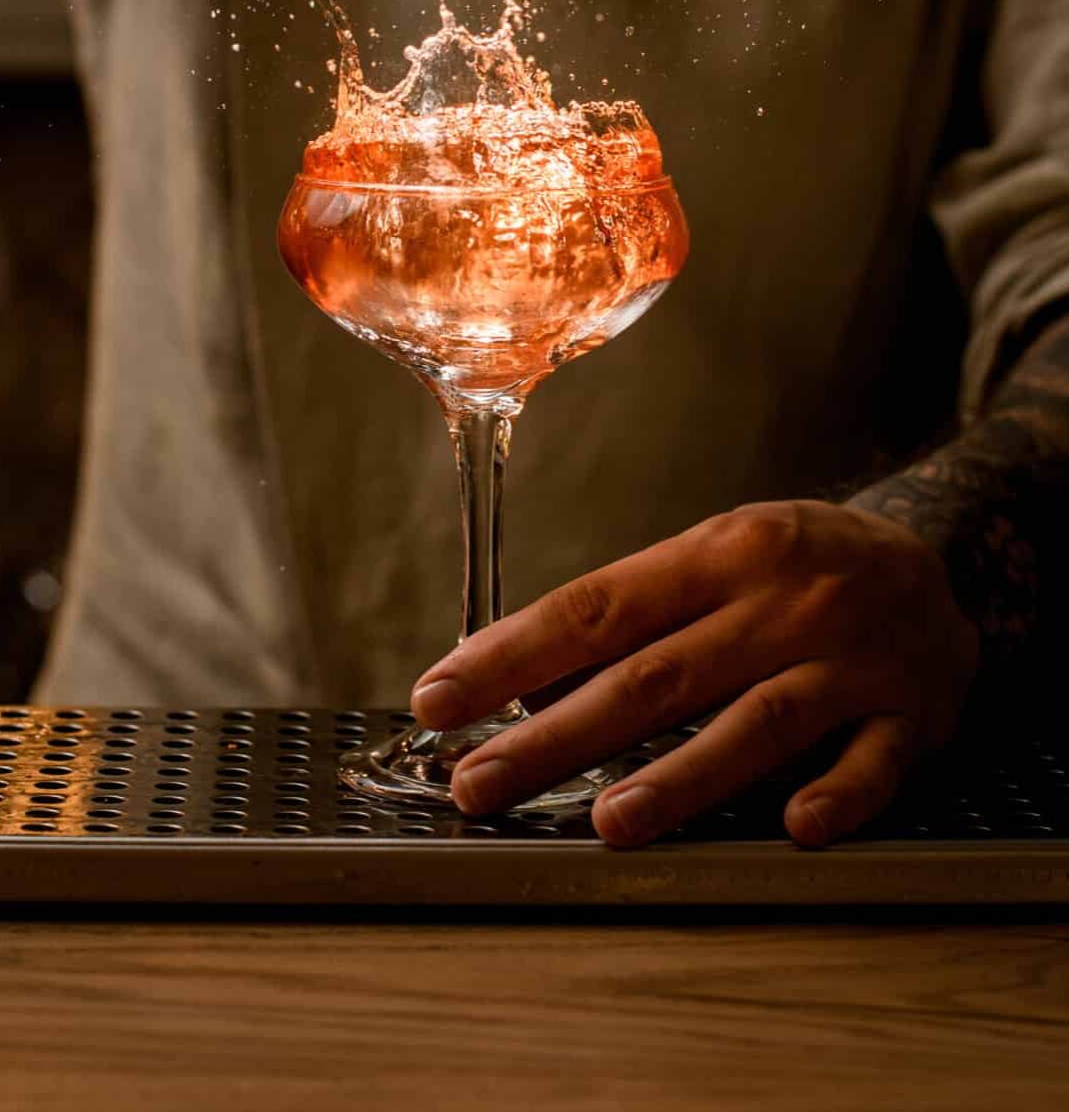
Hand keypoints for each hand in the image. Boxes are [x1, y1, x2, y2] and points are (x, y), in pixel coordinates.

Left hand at [410, 500, 980, 847]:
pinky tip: (795, 828)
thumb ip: (637, 615)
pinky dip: (837, 794)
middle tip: (479, 784)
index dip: (513, 656)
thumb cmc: (794, 567)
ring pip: (757, 720)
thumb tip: (525, 682)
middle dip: (558, 735)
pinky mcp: (911, 714)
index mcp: (719, 552)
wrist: (939, 560)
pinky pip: (874, 761)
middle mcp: (779, 601)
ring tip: (608, 823)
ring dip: (682, 775)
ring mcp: (849, 659)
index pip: (597, 607)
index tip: (440, 699)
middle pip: (656, 675)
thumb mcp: (716, 558)